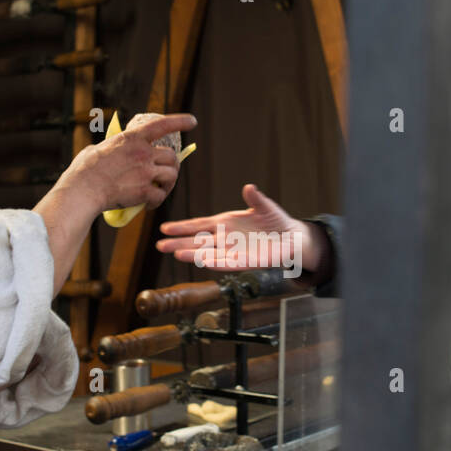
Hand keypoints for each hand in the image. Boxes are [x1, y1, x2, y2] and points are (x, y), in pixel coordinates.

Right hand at [64, 113, 195, 212]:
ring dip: (169, 184)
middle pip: (171, 156)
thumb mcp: (96, 149)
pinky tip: (148, 205)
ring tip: (160, 190)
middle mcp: (143, 152)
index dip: (180, 122)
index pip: (162, 125)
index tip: (193, 121)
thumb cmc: (83, 171)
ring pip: (171, 175)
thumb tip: (105, 149)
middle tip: (166, 175)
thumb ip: (108, 148)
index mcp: (132, 138)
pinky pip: (160, 196)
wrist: (83, 190)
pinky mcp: (145, 191)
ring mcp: (145, 171)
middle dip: (172, 166)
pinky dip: (156, 201)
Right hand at [156, 183, 327, 273]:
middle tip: (160, 245)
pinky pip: (227, 263)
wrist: (290, 238)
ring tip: (176, 254)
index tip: (165, 228)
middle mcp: (225, 238)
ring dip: (194, 254)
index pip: (199, 225)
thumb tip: (249, 187)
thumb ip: (256, 199)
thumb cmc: (275, 220)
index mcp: (225, 223)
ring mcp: (233, 251)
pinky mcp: (245, 262)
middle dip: (179, 243)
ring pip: (208, 253)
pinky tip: (203, 262)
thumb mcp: (266, 207)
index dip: (182, 227)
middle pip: (198, 241)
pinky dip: (216, 262)